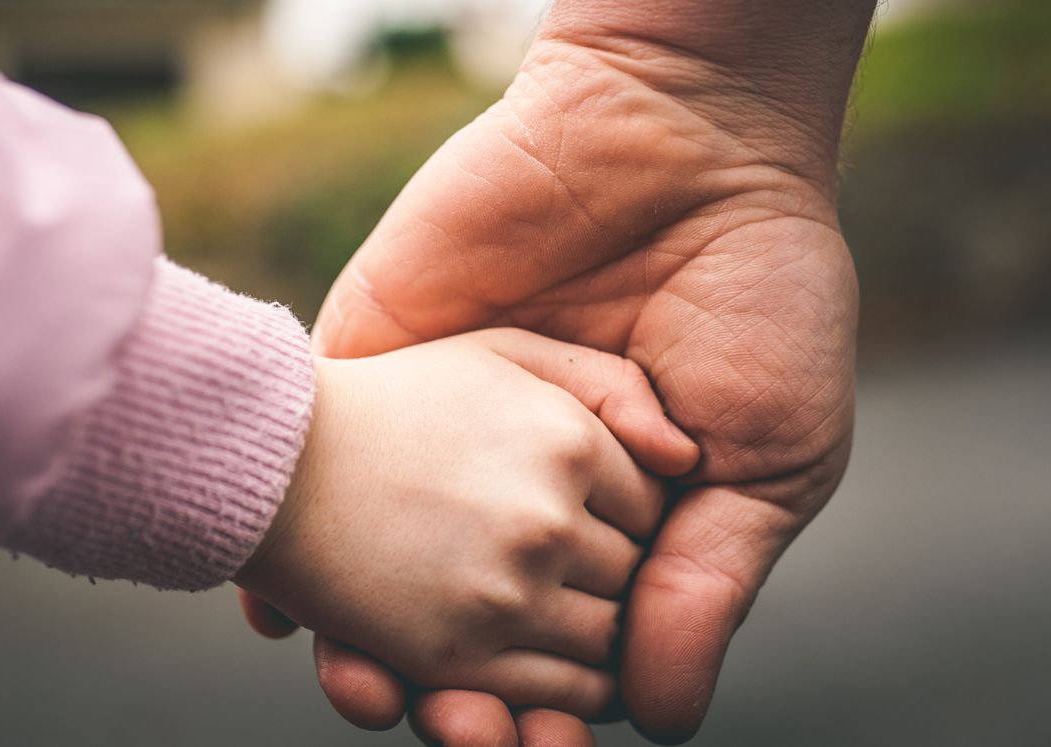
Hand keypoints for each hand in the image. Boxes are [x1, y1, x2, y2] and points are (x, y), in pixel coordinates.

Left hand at [243, 0, 869, 741]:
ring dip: (362, 643)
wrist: (690, 137)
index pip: (559, 648)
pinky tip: (281, 609)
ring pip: (376, 569)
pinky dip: (286, 538)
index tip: (532, 744)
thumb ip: (706, 586)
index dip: (542, 709)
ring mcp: (444, 431)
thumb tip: (656, 725)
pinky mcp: (385, 363)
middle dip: (452, 694)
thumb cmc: (758, 296)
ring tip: (370, 690)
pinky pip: (319, 462)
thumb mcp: (769, 458)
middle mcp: (516, 490)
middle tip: (457, 728)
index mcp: (611, 522)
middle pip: (459, 626)